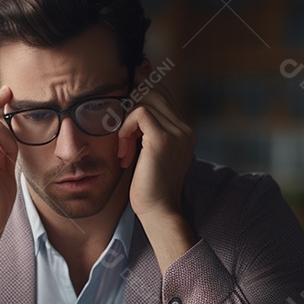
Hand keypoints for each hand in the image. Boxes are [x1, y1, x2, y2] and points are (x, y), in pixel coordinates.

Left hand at [117, 78, 197, 271]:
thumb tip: (125, 107)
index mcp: (183, 131)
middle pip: (154, 91)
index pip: (161, 95)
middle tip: (118, 133)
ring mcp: (177, 132)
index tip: (121, 111)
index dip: (139, 97)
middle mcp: (184, 129)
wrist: (158, 212)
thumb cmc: (147, 187)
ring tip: (123, 149)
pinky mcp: (164, 139)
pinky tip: (123, 153)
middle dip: (129, 106)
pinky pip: (139, 113)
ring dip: (126, 123)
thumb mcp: (145, 154)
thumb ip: (142, 132)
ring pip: (145, 99)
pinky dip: (125, 130)